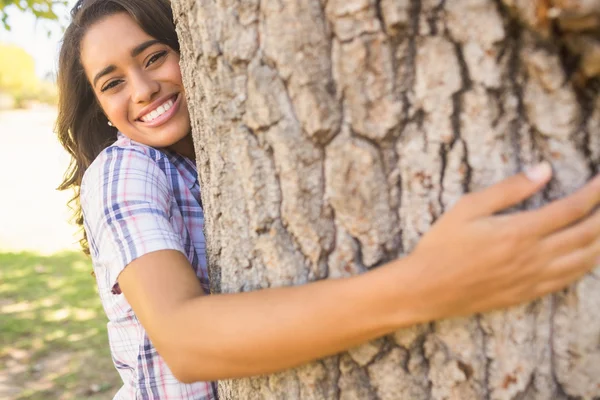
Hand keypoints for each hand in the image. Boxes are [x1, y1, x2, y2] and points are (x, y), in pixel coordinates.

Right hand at [409, 163, 599, 318]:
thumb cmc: (442, 245)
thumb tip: (544, 170)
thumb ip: (509, 189)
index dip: (595, 193)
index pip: (572, 208)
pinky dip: (585, 265)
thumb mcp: (467, 208)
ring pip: (584, 260)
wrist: (426, 289)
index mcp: (520, 231)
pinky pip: (567, 280)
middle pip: (586, 235)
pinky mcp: (527, 294)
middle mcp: (534, 256)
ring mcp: (533, 278)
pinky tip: (588, 257)